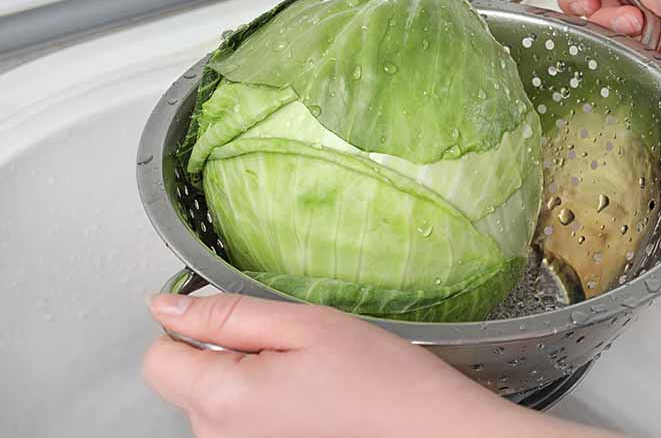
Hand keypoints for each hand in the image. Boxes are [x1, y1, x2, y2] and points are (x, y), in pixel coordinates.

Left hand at [143, 294, 619, 437]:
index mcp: (223, 401)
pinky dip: (261, 405)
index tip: (238, 322)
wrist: (430, 430)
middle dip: (223, 355)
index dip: (192, 328)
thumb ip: (227, 315)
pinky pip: (238, 424)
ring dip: (245, 380)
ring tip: (305, 376)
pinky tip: (307, 401)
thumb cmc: (380, 380)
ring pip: (212, 402)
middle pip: (184, 381)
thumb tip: (165, 307)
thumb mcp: (304, 325)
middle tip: (290, 350)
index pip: (158, 357)